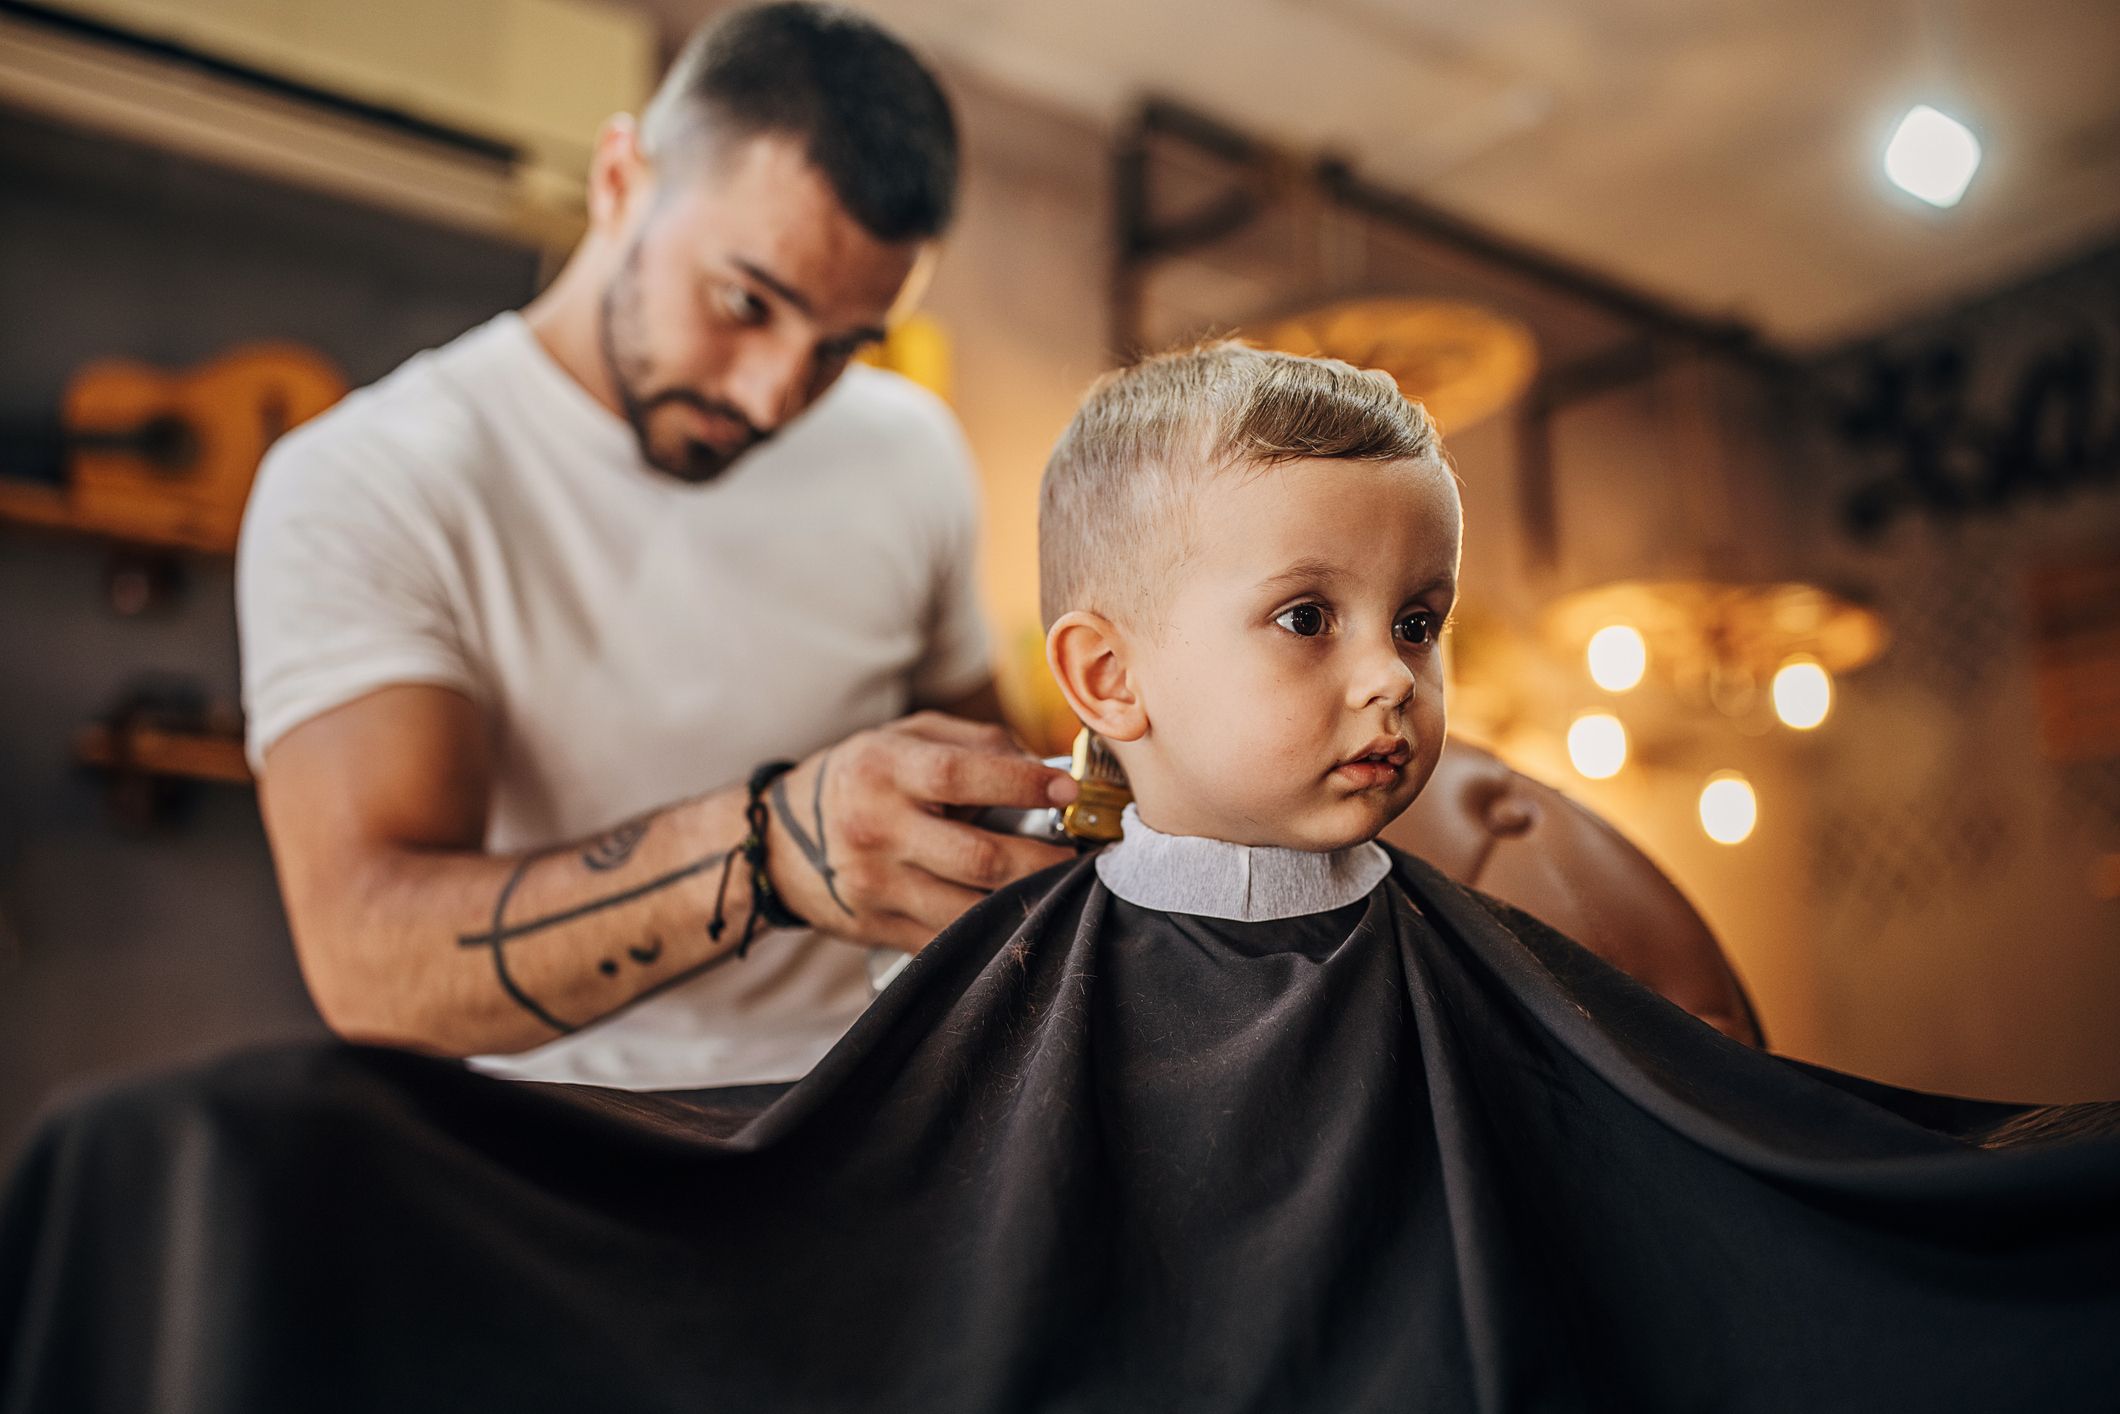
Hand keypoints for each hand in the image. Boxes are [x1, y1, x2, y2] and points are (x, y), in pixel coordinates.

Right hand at [762, 712, 1081, 951]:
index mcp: (884, 770)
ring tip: (1066, 891)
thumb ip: (978, 742)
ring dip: (1028, 905)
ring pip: (969, 910)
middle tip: (1087, 857)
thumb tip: (1050, 766)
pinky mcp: (878, 929)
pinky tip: (1026, 920)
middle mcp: (877, 829)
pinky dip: (993, 934)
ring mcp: (876, 886)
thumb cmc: (865, 777)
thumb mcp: (907, 737)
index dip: (1021, 784)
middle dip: (1045, 861)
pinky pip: (949, 940)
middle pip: (977, 857)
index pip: (960, 776)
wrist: (779, 841)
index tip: (1068, 792)